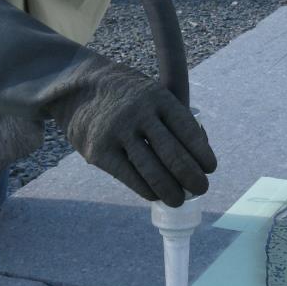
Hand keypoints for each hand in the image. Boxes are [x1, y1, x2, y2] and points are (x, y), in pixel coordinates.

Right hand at [47, 57, 216, 206]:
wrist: (76, 86)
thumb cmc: (124, 95)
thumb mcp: (150, 92)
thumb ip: (171, 118)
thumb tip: (199, 153)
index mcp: (159, 97)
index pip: (189, 131)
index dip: (203, 155)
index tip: (210, 169)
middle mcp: (140, 113)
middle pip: (174, 155)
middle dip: (192, 178)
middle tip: (201, 188)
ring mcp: (118, 132)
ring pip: (153, 171)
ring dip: (172, 191)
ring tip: (179, 199)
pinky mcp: (99, 150)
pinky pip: (130, 177)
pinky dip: (147, 190)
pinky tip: (155, 195)